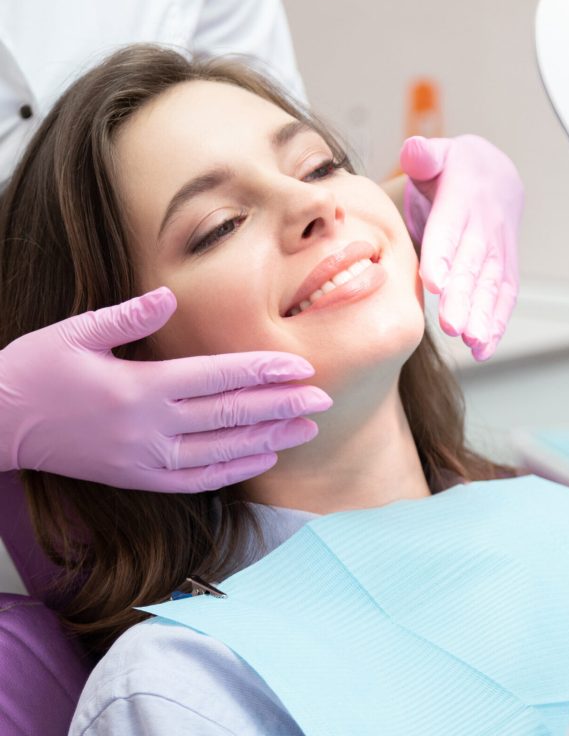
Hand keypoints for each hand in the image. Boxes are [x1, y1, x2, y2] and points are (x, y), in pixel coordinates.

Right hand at [0, 287, 331, 491]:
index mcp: (138, 386)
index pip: (217, 377)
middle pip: (230, 416)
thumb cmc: (35, 370)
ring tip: (307, 430)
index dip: (263, 373)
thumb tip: (169, 297)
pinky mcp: (137, 478)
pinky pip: (196, 481)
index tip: (301, 369)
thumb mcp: (75, 332)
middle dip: (281, 407)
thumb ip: (128, 316)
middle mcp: (149, 428)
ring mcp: (145, 460)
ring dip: (269, 440)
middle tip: (323, 400)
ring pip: (222, 452)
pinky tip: (261, 459)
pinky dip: (233, 471)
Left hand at [400, 135, 523, 360]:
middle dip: (463, 296)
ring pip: (491, 284)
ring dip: (482, 315)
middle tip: (450, 324)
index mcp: (463, 198)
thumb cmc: (452, 170)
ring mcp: (498, 248)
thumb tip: (414, 151)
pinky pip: (503, 295)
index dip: (443, 254)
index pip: (451, 228)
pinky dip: (496, 323)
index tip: (434, 282)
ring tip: (470, 341)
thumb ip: (424, 155)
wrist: (493, 174)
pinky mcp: (504, 266)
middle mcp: (485, 226)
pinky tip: (482, 348)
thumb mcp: (437, 154)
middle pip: (473, 263)